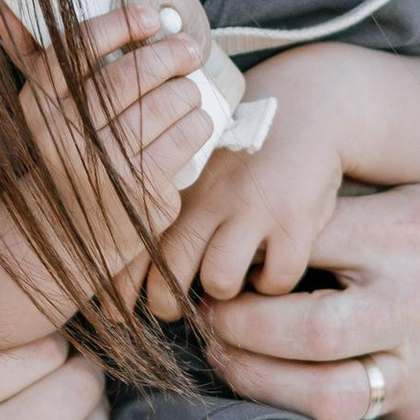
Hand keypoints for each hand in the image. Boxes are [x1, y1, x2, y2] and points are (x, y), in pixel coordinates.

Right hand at [0, 2, 211, 280]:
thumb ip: (34, 61)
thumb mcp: (44, 114)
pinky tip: (191, 123)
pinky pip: (187, 136)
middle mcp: (65, 137)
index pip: (78, 49)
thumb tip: (1, 9)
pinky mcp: (142, 193)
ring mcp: (104, 168)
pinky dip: (198, 122)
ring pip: (167, 102)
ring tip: (186, 91)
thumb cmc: (66, 156)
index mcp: (38, 107)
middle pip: (130, 75)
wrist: (66, 236)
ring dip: (187, 90)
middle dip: (169, 54)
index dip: (120, 24)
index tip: (151, 16)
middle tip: (187, 49)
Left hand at [145, 47, 359, 316]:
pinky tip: (271, 270)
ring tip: (228, 281)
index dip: (123, 283)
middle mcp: (208, 196)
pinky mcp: (294, 219)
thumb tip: (122, 255)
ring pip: (220, 280)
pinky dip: (273, 284)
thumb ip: (165, 202)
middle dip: (167, 303)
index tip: (115, 312)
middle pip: (172, 270)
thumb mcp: (197, 165)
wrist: (304, 107)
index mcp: (178, 185)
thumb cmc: (240, 151)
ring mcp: (251, 208)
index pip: (136, 241)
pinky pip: (276, 277)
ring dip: (224, 291)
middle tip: (175, 310)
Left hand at [202, 180, 419, 419]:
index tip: (220, 255)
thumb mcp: (416, 200)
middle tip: (206, 315)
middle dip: (243, 326)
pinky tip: (265, 384)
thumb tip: (252, 210)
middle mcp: (415, 303)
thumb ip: (348, 208)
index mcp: (409, 235)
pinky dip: (295, 405)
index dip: (254, 251)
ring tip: (222, 355)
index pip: (310, 239)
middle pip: (311, 327)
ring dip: (257, 378)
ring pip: (325, 391)